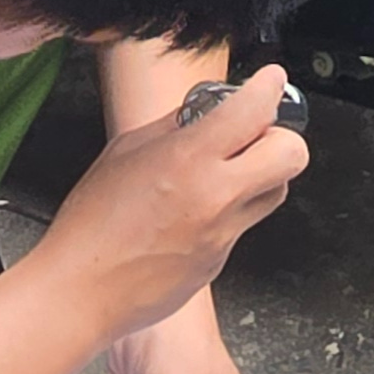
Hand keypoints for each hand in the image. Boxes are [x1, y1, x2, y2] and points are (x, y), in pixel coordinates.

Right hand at [23, 64, 305, 344]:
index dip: (269, 86)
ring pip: (277, 192)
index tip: (269, 80)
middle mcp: (215, 196)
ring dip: (264, 174)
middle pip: (292, 153)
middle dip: (280, 136)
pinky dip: (232, 209)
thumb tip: (205, 109)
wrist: (80, 292)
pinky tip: (197, 210)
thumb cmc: (91, 224)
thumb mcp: (126, 150)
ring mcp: (222, 233)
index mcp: (189, 159)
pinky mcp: (220, 262)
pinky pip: (245, 225)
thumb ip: (174, 125)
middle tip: (255, 134)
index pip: (255, 109)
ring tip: (229, 171)